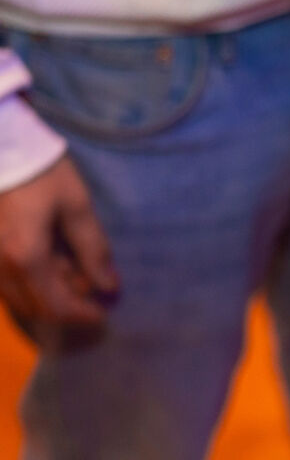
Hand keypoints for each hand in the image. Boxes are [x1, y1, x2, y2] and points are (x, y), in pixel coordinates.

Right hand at [0, 155, 117, 327]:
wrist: (0, 144)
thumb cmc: (40, 170)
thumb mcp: (76, 206)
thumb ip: (93, 250)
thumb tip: (109, 286)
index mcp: (25, 257)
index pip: (56, 307)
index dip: (83, 315)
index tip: (104, 310)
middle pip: (35, 308)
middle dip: (67, 303)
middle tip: (89, 278)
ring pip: (17, 298)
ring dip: (47, 293)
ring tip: (69, 263)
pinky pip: (4, 283)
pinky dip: (29, 281)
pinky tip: (46, 256)